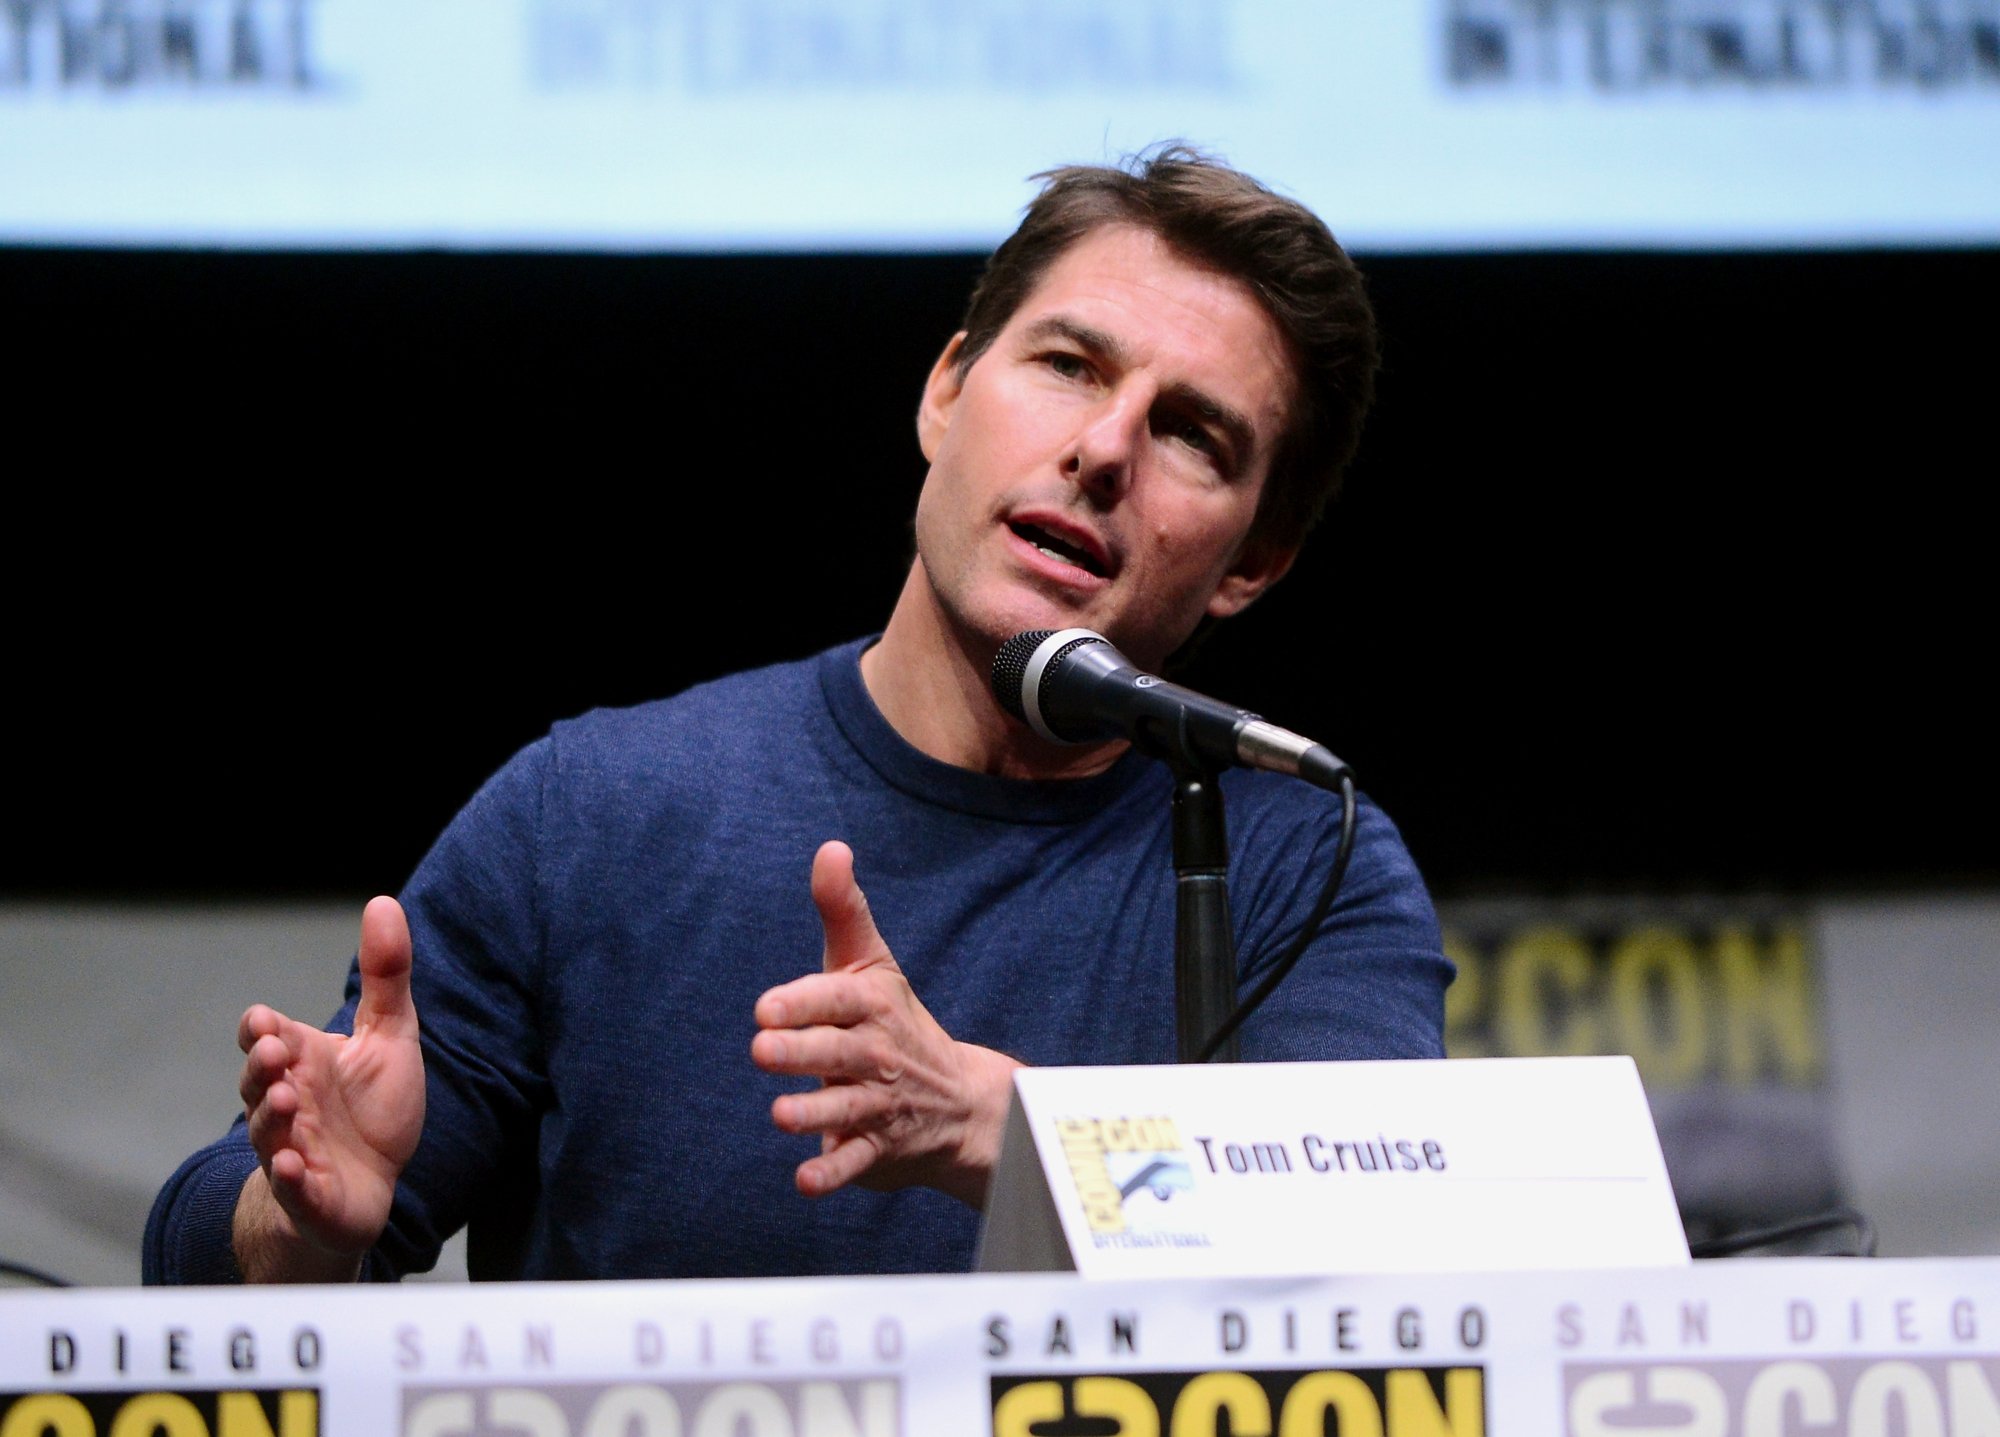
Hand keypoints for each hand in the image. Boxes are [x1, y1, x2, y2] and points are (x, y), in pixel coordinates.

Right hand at [233, 895, 424, 1279]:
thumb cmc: (373, 1107)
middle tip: (274, 1051)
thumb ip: (385, 975)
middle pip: (258, 1082)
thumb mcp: (389, 1035)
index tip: (267, 1022)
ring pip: (269, 1134)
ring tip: (284, 1100)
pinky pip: (294, 1189)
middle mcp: (287, 1103)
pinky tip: (294, 1168)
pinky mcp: (310, 1196)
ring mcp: (292, 1150)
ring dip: (271, 1118)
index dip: (261, 1030)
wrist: (370, 1185)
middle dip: (261, 1068)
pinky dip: (291, 1179)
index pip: (264, 1038)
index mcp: (301, 1062)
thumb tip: (383, 901)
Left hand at [751, 841, 1021, 1207]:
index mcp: (872, 1005)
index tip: (766, 1007)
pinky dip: (834, 1174)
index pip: (837, 999)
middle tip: (761, 1049)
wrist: (961, 1101)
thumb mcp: (871, 963)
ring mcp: (880, 1104)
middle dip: (802, 1052)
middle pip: (838, 1053)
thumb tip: (830, 847)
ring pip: (847, 1109)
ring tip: (780, 1115)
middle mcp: (878, 1053)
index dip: (804, 1001)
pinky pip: (857, 1163)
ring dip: (814, 1114)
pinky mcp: (878, 1149)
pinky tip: (805, 1180)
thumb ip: (843, 909)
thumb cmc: (895, 1020)